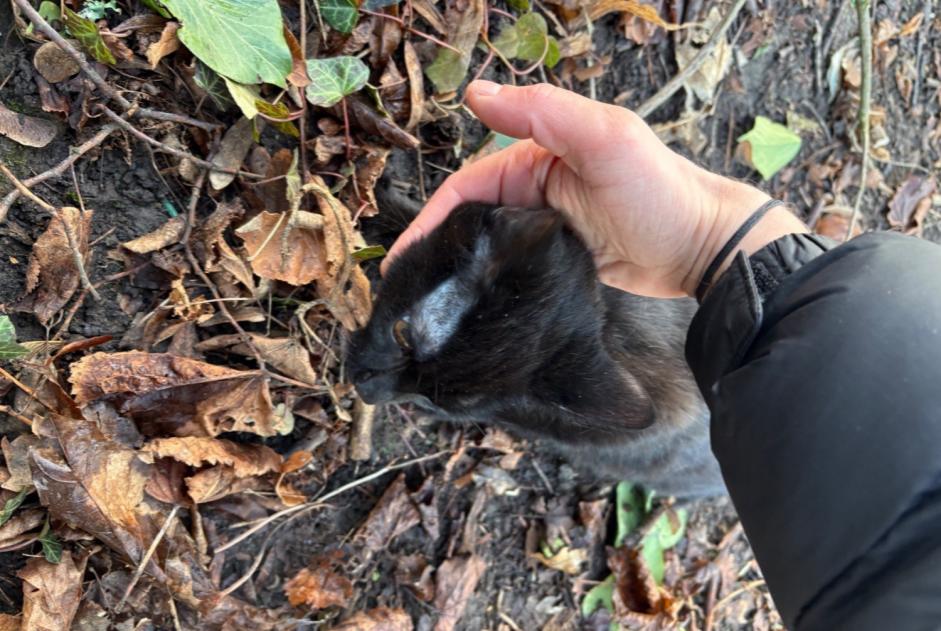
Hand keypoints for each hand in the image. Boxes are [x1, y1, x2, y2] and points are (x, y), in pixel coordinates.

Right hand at [382, 81, 806, 297]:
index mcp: (537, 156)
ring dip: (459, 269)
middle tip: (408, 287)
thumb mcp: (605, 138)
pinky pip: (514, 271)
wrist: (705, 249)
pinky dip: (490, 284)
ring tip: (429, 304)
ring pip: (490, 247)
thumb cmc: (658, 192)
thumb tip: (475, 92)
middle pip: (473, 218)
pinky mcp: (560, 262)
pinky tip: (472, 306)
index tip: (405, 254)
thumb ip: (542, 110)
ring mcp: (547, 229)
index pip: (471, 185)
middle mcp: (537, 191)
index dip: (435, 217)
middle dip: (438, 247)